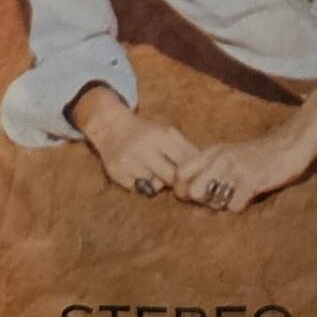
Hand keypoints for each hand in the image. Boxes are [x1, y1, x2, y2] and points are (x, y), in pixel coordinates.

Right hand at [84, 105, 200, 199]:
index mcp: (161, 135)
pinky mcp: (116, 174)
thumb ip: (185, 148)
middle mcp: (144, 148)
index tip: (193, 176)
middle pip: (169, 176)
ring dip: (157, 182)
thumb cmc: (146, 131)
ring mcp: (128, 162)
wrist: (112, 127)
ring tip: (154, 171)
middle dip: (174, 179)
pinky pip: (136, 189)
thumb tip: (204, 167)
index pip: (183, 160)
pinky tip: (140, 174)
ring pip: (153, 185)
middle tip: (174, 177)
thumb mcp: (167, 132)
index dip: (191, 171)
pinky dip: (141, 185)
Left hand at [174, 129, 310, 213]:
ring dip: (220, 204)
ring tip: (234, 197)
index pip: (180, 173)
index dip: (182, 189)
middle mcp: (220, 158)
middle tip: (215, 199)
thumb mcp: (230, 153)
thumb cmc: (259, 154)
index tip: (196, 195)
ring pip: (210, 199)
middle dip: (200, 201)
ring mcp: (235, 169)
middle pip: (190, 190)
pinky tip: (250, 196)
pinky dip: (241, 205)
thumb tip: (191, 189)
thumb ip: (211, 166)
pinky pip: (234, 205)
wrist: (291, 143)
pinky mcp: (252, 180)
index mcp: (213, 152)